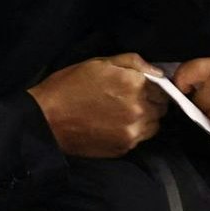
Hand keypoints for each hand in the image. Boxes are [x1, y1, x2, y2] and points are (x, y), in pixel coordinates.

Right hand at [30, 52, 162, 157]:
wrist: (46, 120)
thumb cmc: (69, 86)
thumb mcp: (99, 63)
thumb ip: (133, 62)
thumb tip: (157, 72)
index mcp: (134, 84)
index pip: (163, 88)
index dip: (153, 86)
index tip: (141, 87)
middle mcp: (139, 110)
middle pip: (162, 107)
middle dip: (151, 102)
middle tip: (130, 99)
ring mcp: (133, 132)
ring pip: (155, 125)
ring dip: (146, 119)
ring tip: (123, 113)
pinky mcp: (124, 148)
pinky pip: (140, 139)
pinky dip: (133, 132)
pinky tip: (115, 126)